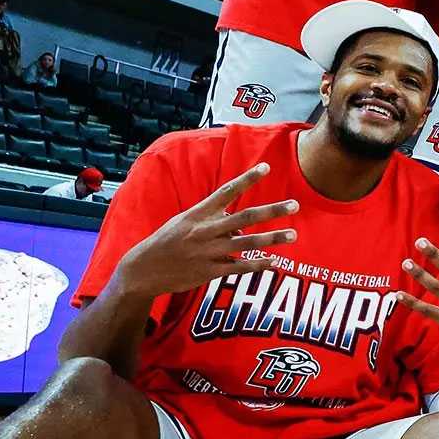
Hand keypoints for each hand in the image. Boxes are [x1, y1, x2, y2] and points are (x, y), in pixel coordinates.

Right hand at [114, 164, 297, 299]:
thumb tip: (239, 221)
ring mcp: (209, 251)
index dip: (247, 179)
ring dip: (273, 238)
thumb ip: (212, 217)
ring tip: (293, 234)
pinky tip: (274, 262)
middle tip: (295, 204)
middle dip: (272, 210)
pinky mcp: (209, 271)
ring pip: (248, 242)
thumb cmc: (167, 241)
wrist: (143, 269)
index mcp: (198, 213)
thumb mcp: (184, 221)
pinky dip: (258, 264)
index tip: (266, 167)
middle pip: (245, 216)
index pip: (227, 191)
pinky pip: (239, 267)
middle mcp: (206, 230)